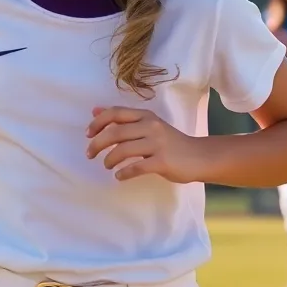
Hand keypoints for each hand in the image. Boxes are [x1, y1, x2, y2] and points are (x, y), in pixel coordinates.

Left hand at [85, 106, 202, 182]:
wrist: (199, 156)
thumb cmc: (170, 142)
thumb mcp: (148, 125)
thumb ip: (123, 119)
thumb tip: (95, 110)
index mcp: (146, 116)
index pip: (116, 113)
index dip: (97, 122)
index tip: (87, 134)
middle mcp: (151, 126)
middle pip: (115, 132)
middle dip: (97, 144)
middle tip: (89, 154)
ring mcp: (157, 144)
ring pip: (123, 150)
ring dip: (109, 159)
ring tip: (107, 166)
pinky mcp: (162, 161)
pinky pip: (136, 167)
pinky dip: (123, 173)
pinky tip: (119, 176)